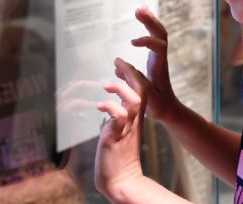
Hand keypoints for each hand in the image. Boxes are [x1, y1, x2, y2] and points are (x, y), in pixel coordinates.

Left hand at [94, 61, 147, 200]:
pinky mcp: (117, 137)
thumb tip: (109, 106)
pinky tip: (100, 105)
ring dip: (121, 89)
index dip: (132, 74)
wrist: (121, 181)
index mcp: (135, 118)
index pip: (141, 90)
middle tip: (118, 62)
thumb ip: (116, 118)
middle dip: (131, 73)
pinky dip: (110, 107)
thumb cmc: (117, 158)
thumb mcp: (118, 132)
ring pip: (136, 101)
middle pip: (143, 90)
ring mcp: (127, 129)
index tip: (121, 64)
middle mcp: (135, 121)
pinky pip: (119, 117)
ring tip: (106, 85)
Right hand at [127, 7, 183, 122]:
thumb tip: (116, 64)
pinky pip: (155, 37)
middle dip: (150, 21)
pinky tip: (142, 18)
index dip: (147, 40)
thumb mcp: (144, 96)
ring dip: (150, 20)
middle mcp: (161, 58)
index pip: (159, 46)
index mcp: (159, 66)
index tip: (132, 43)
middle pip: (161, 34)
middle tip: (138, 9)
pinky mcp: (156, 57)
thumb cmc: (157, 105)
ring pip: (159, 34)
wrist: (168, 109)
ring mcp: (159, 56)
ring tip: (140, 8)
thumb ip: (132, 80)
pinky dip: (149, 26)